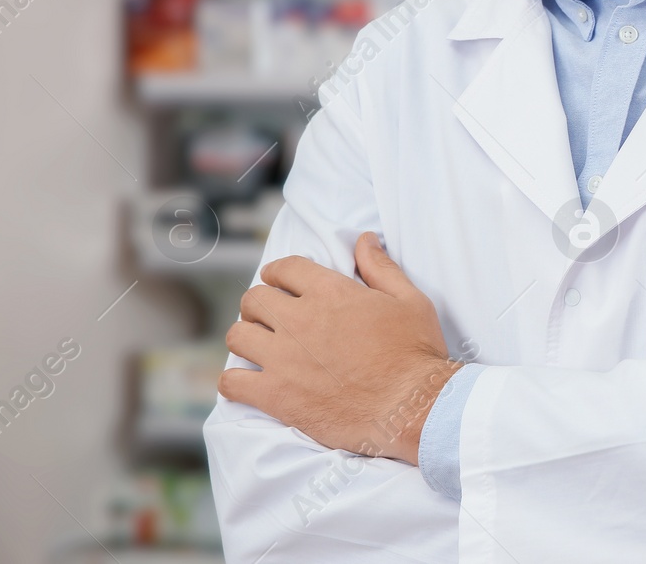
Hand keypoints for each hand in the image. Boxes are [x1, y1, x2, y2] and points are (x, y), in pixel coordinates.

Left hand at [220, 233, 458, 465]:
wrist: (410, 406)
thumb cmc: (415, 353)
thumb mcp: (409, 300)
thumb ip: (381, 267)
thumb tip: (365, 240)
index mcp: (330, 292)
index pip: (284, 269)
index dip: (279, 273)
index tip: (280, 283)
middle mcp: (300, 320)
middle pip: (254, 299)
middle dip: (260, 304)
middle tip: (271, 316)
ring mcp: (283, 358)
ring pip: (237, 336)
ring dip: (245, 337)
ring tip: (259, 346)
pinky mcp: (276, 395)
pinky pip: (231, 382)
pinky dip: (235, 381)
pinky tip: (249, 382)